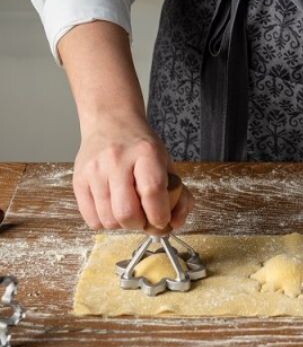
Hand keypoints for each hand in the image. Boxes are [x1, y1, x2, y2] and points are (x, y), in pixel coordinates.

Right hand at [73, 115, 193, 230]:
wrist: (110, 122)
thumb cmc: (141, 147)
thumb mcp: (166, 162)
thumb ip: (179, 193)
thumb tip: (175, 224)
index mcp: (146, 152)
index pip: (152, 191)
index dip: (159, 215)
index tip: (163, 220)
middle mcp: (117, 160)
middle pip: (127, 212)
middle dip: (140, 224)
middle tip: (144, 218)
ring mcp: (94, 170)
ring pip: (108, 220)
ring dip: (122, 224)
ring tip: (129, 210)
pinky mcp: (78, 180)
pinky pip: (91, 219)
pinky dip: (105, 222)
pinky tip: (112, 208)